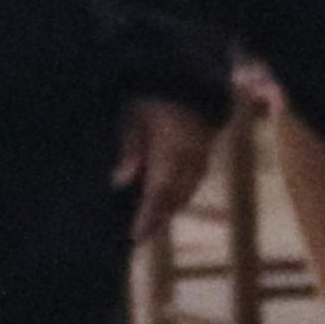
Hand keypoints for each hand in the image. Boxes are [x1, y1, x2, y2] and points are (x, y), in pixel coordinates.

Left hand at [116, 94, 224, 242]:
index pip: (159, 192)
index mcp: (172, 150)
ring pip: (184, 196)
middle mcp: (191, 161)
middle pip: (174, 200)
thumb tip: (119, 185)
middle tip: (136, 239)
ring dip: (165, 212)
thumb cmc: (153, 99)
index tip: (134, 237)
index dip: (147, 217)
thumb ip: (129, 152)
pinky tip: (159, 206)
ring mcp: (201, 161)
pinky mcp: (204, 161)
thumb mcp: (133, 119)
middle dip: (156, 221)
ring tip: (145, 228)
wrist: (189, 84)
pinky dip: (175, 199)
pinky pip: (190, 187)